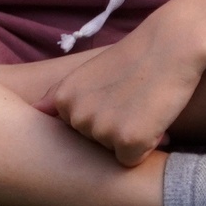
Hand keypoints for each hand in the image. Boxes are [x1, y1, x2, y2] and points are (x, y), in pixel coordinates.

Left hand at [41, 24, 205, 165]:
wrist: (170, 45)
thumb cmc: (132, 59)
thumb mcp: (86, 74)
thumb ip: (60, 94)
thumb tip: (35, 110)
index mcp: (62, 99)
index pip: (76, 130)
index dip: (101, 117)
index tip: (114, 95)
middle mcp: (75, 115)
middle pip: (94, 144)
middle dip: (115, 129)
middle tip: (133, 101)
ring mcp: (100, 129)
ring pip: (113, 152)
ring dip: (131, 138)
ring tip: (143, 106)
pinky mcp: (127, 141)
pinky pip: (131, 160)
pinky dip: (145, 147)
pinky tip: (153, 121)